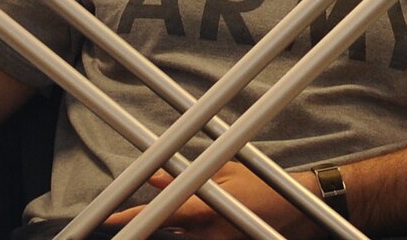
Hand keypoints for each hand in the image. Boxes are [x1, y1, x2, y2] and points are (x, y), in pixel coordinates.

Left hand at [105, 166, 322, 239]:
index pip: (160, 214)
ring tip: (179, 209)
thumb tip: (155, 174)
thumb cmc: (263, 186)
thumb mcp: (224, 172)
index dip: (131, 218)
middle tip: (132, 214)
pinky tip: (199, 216)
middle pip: (167, 229)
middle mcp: (210, 234)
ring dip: (174, 224)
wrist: (298, 210)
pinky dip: (191, 230)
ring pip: (182, 236)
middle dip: (151, 219)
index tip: (108, 220)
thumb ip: (187, 175)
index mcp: (206, 211)